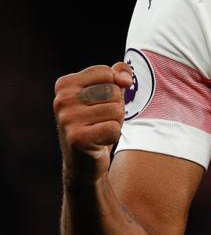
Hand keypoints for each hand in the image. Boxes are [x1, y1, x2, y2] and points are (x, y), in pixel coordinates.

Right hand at [54, 63, 133, 182]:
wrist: (84, 162)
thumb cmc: (98, 122)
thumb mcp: (107, 94)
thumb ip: (118, 74)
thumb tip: (125, 78)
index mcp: (65, 84)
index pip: (107, 72)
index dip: (115, 87)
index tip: (103, 101)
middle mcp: (62, 100)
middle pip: (113, 90)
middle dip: (116, 106)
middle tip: (101, 120)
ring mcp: (67, 119)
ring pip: (116, 109)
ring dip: (115, 122)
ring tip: (100, 129)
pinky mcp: (77, 138)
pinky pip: (114, 128)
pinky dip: (113, 135)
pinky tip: (100, 141)